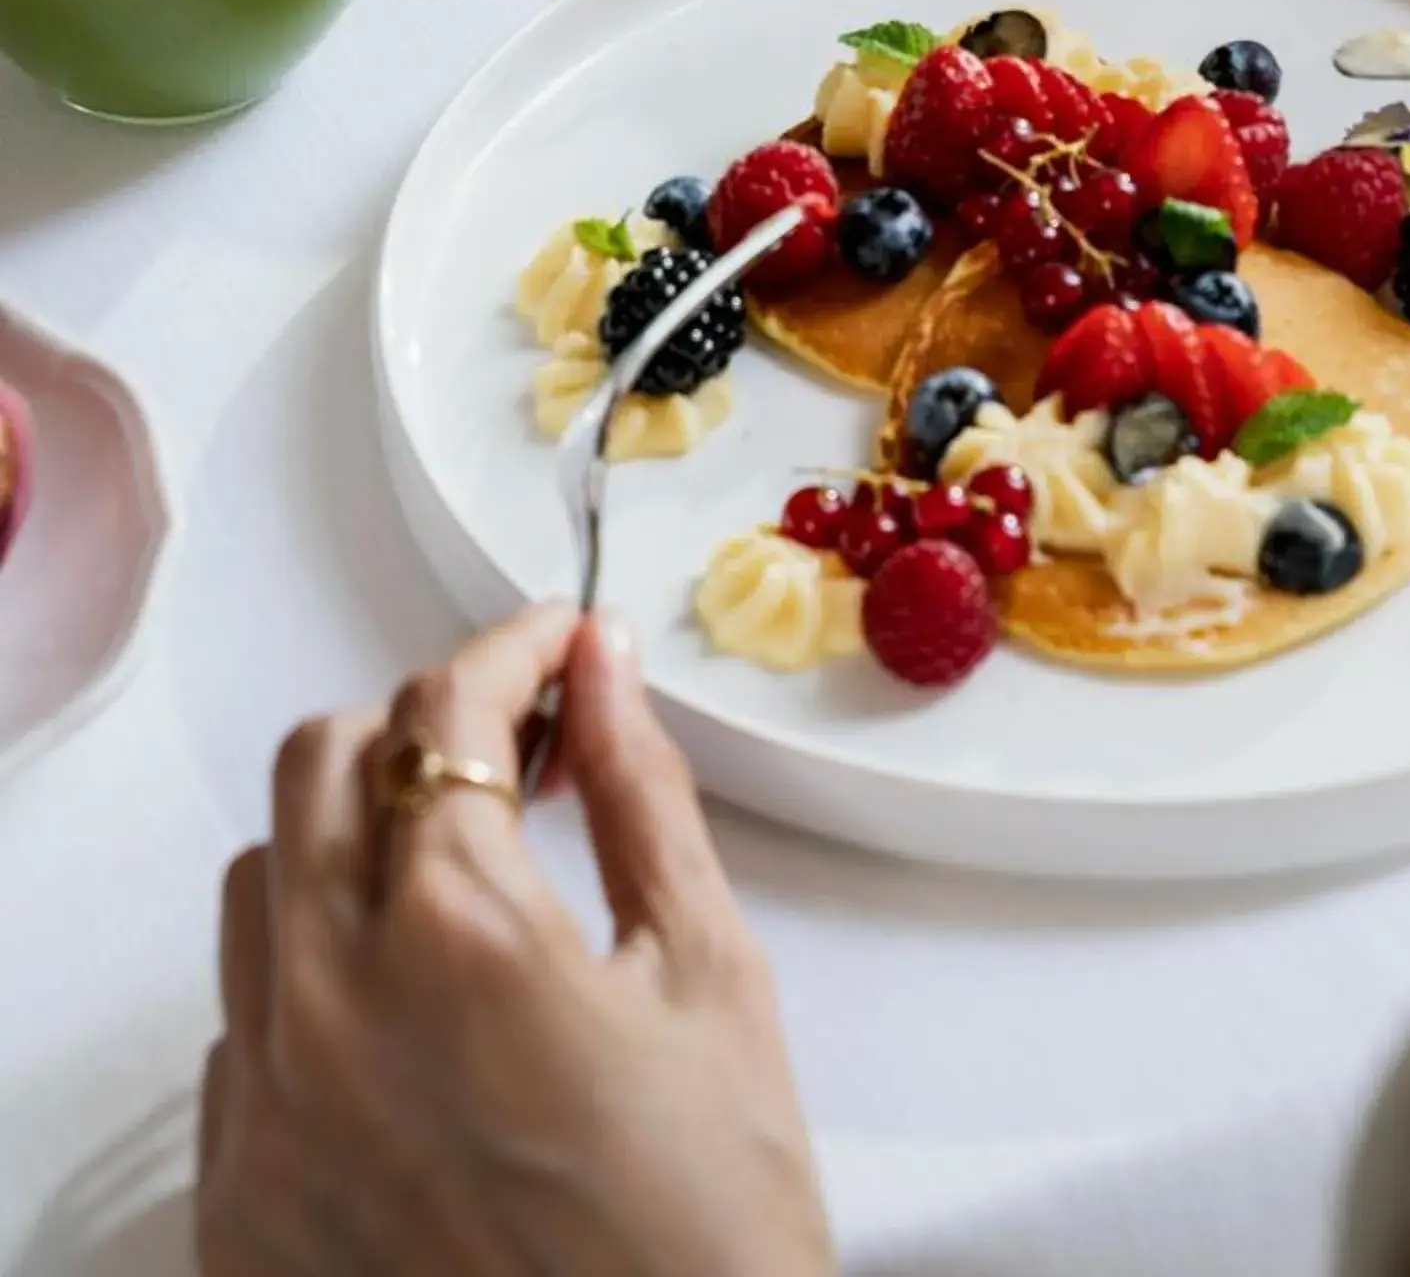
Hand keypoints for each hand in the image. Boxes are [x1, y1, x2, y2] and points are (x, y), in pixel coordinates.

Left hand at [199, 604, 833, 1276]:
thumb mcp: (710, 975)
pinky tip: (416, 1018)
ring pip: (261, 889)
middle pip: (321, 767)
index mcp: (457, 931)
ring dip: (352, 845)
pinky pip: (242, 1034)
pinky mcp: (238, 1205)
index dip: (511, 652)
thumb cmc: (710, 1225)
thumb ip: (642, 795)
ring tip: (461, 877)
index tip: (558, 650)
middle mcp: (326, 1006)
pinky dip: (316, 984)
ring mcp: (264, 1113)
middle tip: (518, 751)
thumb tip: (604, 671)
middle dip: (420, 730)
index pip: (444, 710)